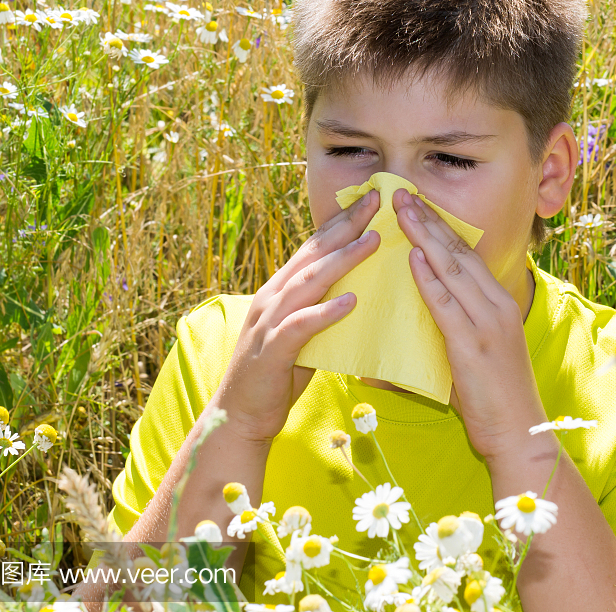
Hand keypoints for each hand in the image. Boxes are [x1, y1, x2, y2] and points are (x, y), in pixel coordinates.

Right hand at [216, 188, 381, 443]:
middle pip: (313, 254)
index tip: (370, 201)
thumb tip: (356, 292)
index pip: (314, 248)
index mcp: (281, 291)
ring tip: (372, 242)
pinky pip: (301, 326)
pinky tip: (351, 301)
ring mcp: (270, 322)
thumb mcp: (303, 334)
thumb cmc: (277, 375)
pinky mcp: (272, 350)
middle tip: (376, 202)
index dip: (341, 222)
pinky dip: (326, 311)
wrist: (240, 414)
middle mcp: (273, 297)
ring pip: (309, 282)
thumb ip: (321, 310)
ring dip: (343, 260)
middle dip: (346, 226)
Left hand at [393, 188, 549, 462]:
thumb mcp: (474, 355)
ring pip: (452, 270)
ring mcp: (488, 324)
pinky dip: (428, 278)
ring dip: (423, 236)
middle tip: (401, 193)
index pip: (466, 255)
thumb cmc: (494, 401)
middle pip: (459, 252)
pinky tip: (412, 257)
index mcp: (499, 304)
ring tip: (400, 210)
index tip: (417, 203)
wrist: (520, 435)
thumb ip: (450, 331)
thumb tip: (412, 320)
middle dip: (428, 220)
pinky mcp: (474, 346)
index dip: (441, 227)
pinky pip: (446, 305)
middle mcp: (497, 306)